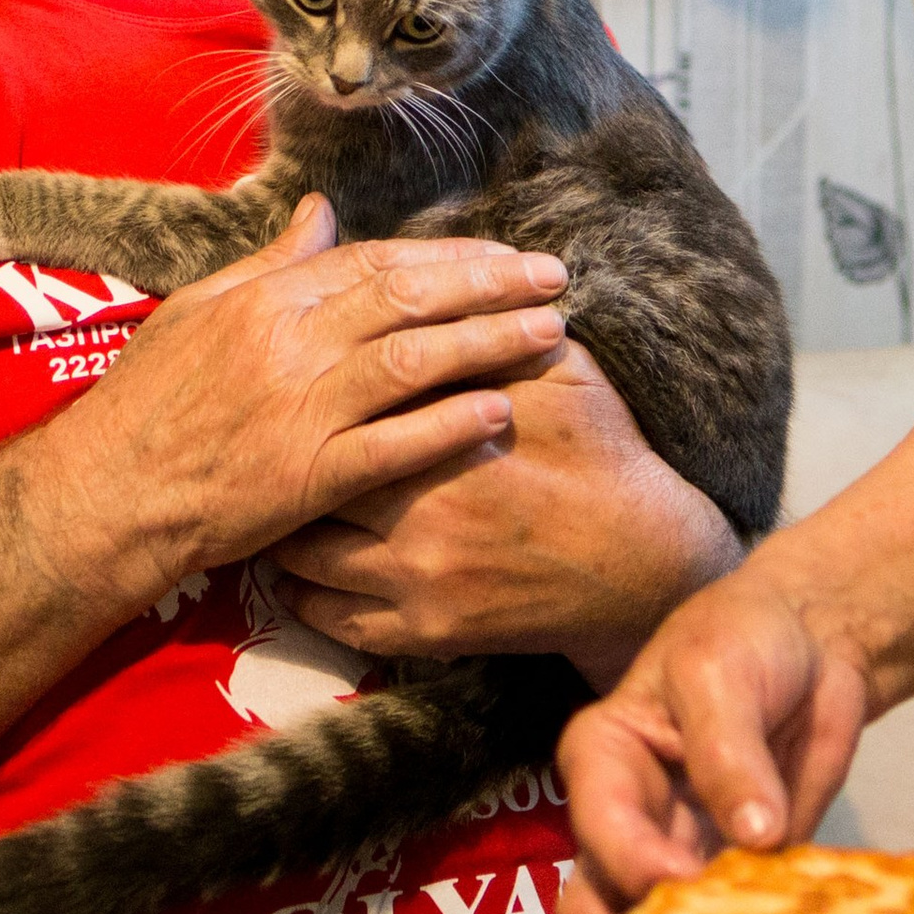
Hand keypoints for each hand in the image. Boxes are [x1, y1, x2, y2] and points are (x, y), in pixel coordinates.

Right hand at [31, 197, 575, 607]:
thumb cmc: (145, 404)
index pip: (377, 261)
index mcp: (268, 300)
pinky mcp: (306, 477)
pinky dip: (448, 427)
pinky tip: (499, 413)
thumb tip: (324, 210)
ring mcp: (300, 411)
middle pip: (411, 300)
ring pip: (414, 363)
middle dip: (491, 285)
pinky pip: (392, 447)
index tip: (504, 252)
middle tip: (555, 278)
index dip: (450, 255)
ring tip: (551, 333)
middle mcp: (290, 345)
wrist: (102, 497)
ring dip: (489, 343)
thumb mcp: (197, 312)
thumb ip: (271, 263)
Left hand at [267, 340, 741, 686]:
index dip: (316, 388)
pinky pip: (331, 617)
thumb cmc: (606, 455)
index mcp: (447, 436)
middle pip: (312, 479)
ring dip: (286, 526)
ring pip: (304, 555)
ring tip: (279, 500)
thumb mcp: (566, 375)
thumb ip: (501, 333)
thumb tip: (453, 280)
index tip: (297, 374)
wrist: (644, 564)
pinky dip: (304, 592)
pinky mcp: (423, 633)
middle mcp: (418, 511)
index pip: (350, 404)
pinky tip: (302, 567)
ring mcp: (415, 580)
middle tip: (269, 434)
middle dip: (288, 456)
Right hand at [555, 561, 873, 913]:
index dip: (633, 860)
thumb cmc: (744, 637)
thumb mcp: (721, 672)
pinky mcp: (739, 878)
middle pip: (601, 902)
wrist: (815, 639)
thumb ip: (729, 753)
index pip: (602, 823)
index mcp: (604, 759)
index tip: (679, 881)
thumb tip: (753, 838)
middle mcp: (630, 821)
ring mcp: (683, 857)